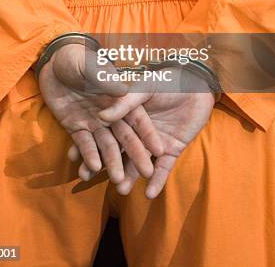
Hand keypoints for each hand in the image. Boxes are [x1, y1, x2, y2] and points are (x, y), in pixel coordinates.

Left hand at [38, 44, 163, 183]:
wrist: (55, 60)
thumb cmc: (78, 58)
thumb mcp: (91, 67)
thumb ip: (106, 79)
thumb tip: (121, 90)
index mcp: (120, 97)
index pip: (139, 119)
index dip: (149, 134)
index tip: (161, 150)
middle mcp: (110, 113)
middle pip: (126, 137)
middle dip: (137, 155)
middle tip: (146, 173)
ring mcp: (93, 122)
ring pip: (106, 145)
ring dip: (112, 162)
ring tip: (119, 182)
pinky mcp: (76, 127)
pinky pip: (84, 144)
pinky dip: (88, 155)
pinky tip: (93, 168)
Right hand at [69, 66, 215, 197]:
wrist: (199, 84)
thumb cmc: (170, 81)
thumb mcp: (145, 87)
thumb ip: (125, 102)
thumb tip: (102, 117)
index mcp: (129, 115)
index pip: (106, 133)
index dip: (91, 144)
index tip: (75, 158)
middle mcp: (138, 132)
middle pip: (118, 151)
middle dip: (106, 165)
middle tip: (89, 179)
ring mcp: (155, 142)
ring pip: (139, 163)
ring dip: (131, 177)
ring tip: (122, 190)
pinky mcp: (172, 150)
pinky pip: (164, 169)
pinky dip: (158, 180)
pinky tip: (150, 193)